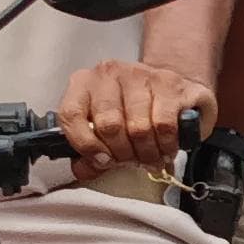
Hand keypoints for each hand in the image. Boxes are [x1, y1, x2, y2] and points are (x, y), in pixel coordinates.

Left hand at [59, 58, 212, 177]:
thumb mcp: (103, 130)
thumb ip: (88, 152)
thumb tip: (84, 170)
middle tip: (132, 162)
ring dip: (146, 153)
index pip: (72, 115)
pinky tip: (166, 148)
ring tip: (151, 158)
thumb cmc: (132, 111)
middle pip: (109, 126)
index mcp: (84, 83)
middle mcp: (109, 73)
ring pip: (138, 128)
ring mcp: (140, 75)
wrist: (171, 91)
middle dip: (122, 153)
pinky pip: (164, 125)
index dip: (86, 145)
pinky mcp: (169, 83)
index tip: (102, 161)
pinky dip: (166, 145)